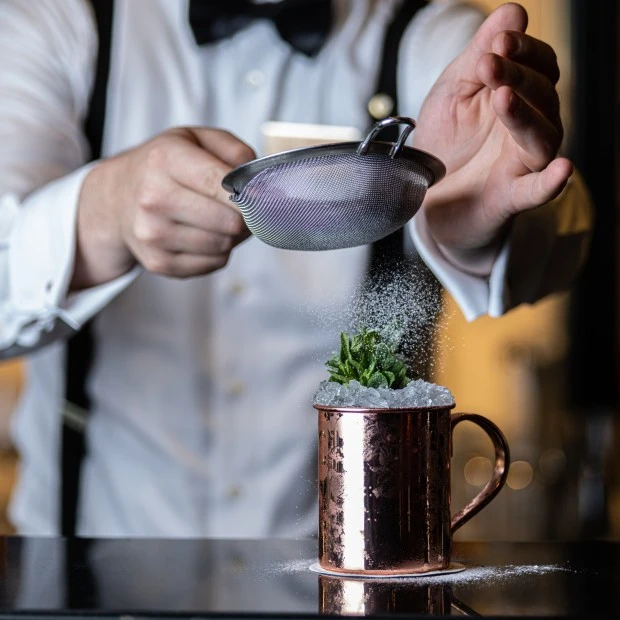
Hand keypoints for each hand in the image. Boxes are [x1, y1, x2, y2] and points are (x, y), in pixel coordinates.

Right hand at [72, 127, 253, 288]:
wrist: (115, 199)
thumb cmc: (164, 167)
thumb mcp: (195, 139)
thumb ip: (233, 150)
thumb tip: (258, 180)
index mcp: (165, 160)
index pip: (220, 184)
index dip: (250, 195)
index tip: (262, 197)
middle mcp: (154, 198)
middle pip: (229, 222)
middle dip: (246, 218)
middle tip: (245, 209)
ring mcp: (153, 234)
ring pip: (223, 246)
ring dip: (233, 236)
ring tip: (223, 220)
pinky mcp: (158, 262)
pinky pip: (213, 264)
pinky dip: (219, 252)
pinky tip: (206, 235)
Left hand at [413, 2, 571, 275]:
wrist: (425, 193)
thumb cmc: (445, 140)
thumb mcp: (454, 92)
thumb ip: (480, 56)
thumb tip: (514, 11)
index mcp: (519, 95)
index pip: (538, 66)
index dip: (524, 51)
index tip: (501, 41)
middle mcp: (529, 126)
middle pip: (542, 95)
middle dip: (518, 76)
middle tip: (490, 64)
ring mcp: (523, 162)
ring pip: (542, 135)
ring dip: (524, 115)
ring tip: (503, 97)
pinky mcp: (511, 196)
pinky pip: (538, 190)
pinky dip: (550, 182)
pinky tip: (562, 169)